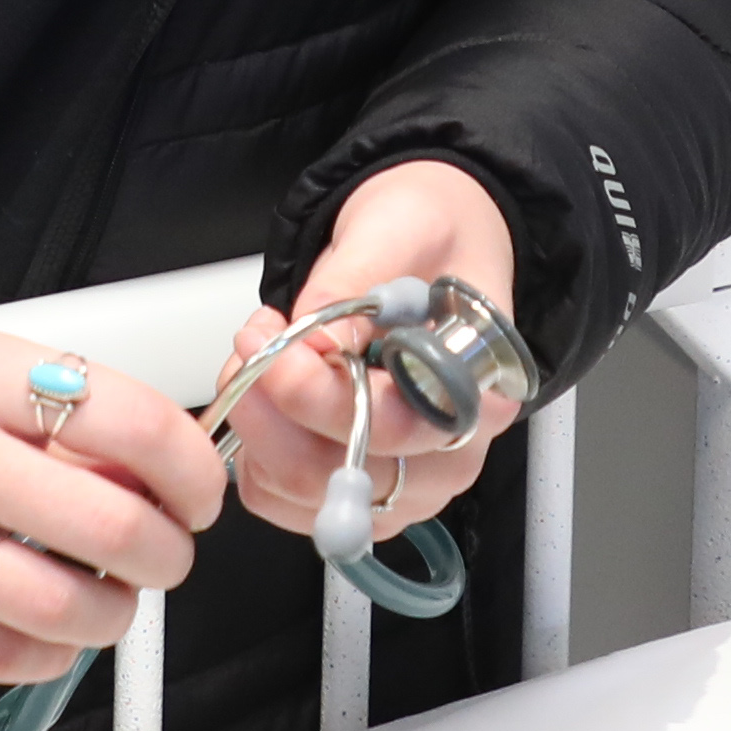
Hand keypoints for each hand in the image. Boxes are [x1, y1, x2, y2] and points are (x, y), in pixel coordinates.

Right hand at [0, 317, 227, 682]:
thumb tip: (159, 479)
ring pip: (60, 607)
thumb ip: (60, 414)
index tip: (198, 490)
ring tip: (107, 596)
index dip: (193, 469)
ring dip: (114, 615)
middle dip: (168, 553)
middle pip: (111, 527)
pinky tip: (46, 629)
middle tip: (165, 551)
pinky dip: (46, 653)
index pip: (131, 423)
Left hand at [230, 163, 524, 540]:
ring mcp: (403, 482)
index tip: (273, 340)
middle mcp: (449, 453)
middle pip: (343, 475)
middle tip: (252, 340)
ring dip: (256, 428)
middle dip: (272, 411)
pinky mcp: (357, 490)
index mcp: (477, 390)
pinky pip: (282, 499)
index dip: (317, 395)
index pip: (395, 425)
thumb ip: (356, 286)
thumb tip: (315, 347)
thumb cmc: (428, 236)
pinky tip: (263, 394)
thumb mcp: (398, 231)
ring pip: (303, 494)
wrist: (427, 245)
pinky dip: (252, 452)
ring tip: (258, 355)